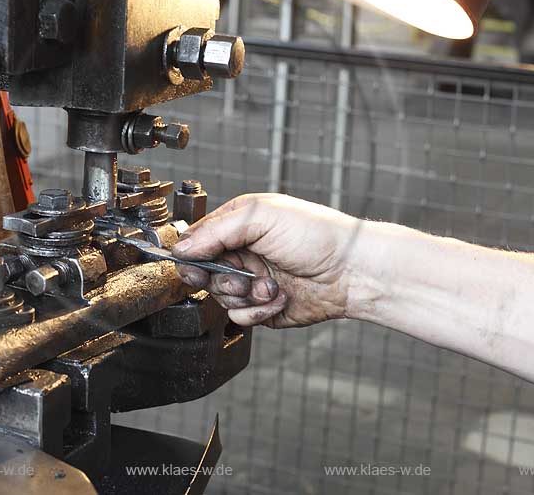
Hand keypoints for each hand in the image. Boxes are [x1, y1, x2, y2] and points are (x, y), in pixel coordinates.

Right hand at [171, 193, 363, 327]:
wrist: (351, 271)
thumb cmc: (315, 234)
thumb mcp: (260, 217)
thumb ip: (217, 230)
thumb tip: (182, 247)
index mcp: (238, 225)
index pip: (197, 242)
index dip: (192, 257)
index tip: (194, 266)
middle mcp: (242, 253)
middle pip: (204, 274)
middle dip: (222, 279)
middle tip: (240, 277)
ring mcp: (252, 281)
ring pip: (222, 299)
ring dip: (246, 296)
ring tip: (271, 285)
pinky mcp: (263, 307)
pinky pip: (242, 318)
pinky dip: (259, 311)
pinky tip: (279, 298)